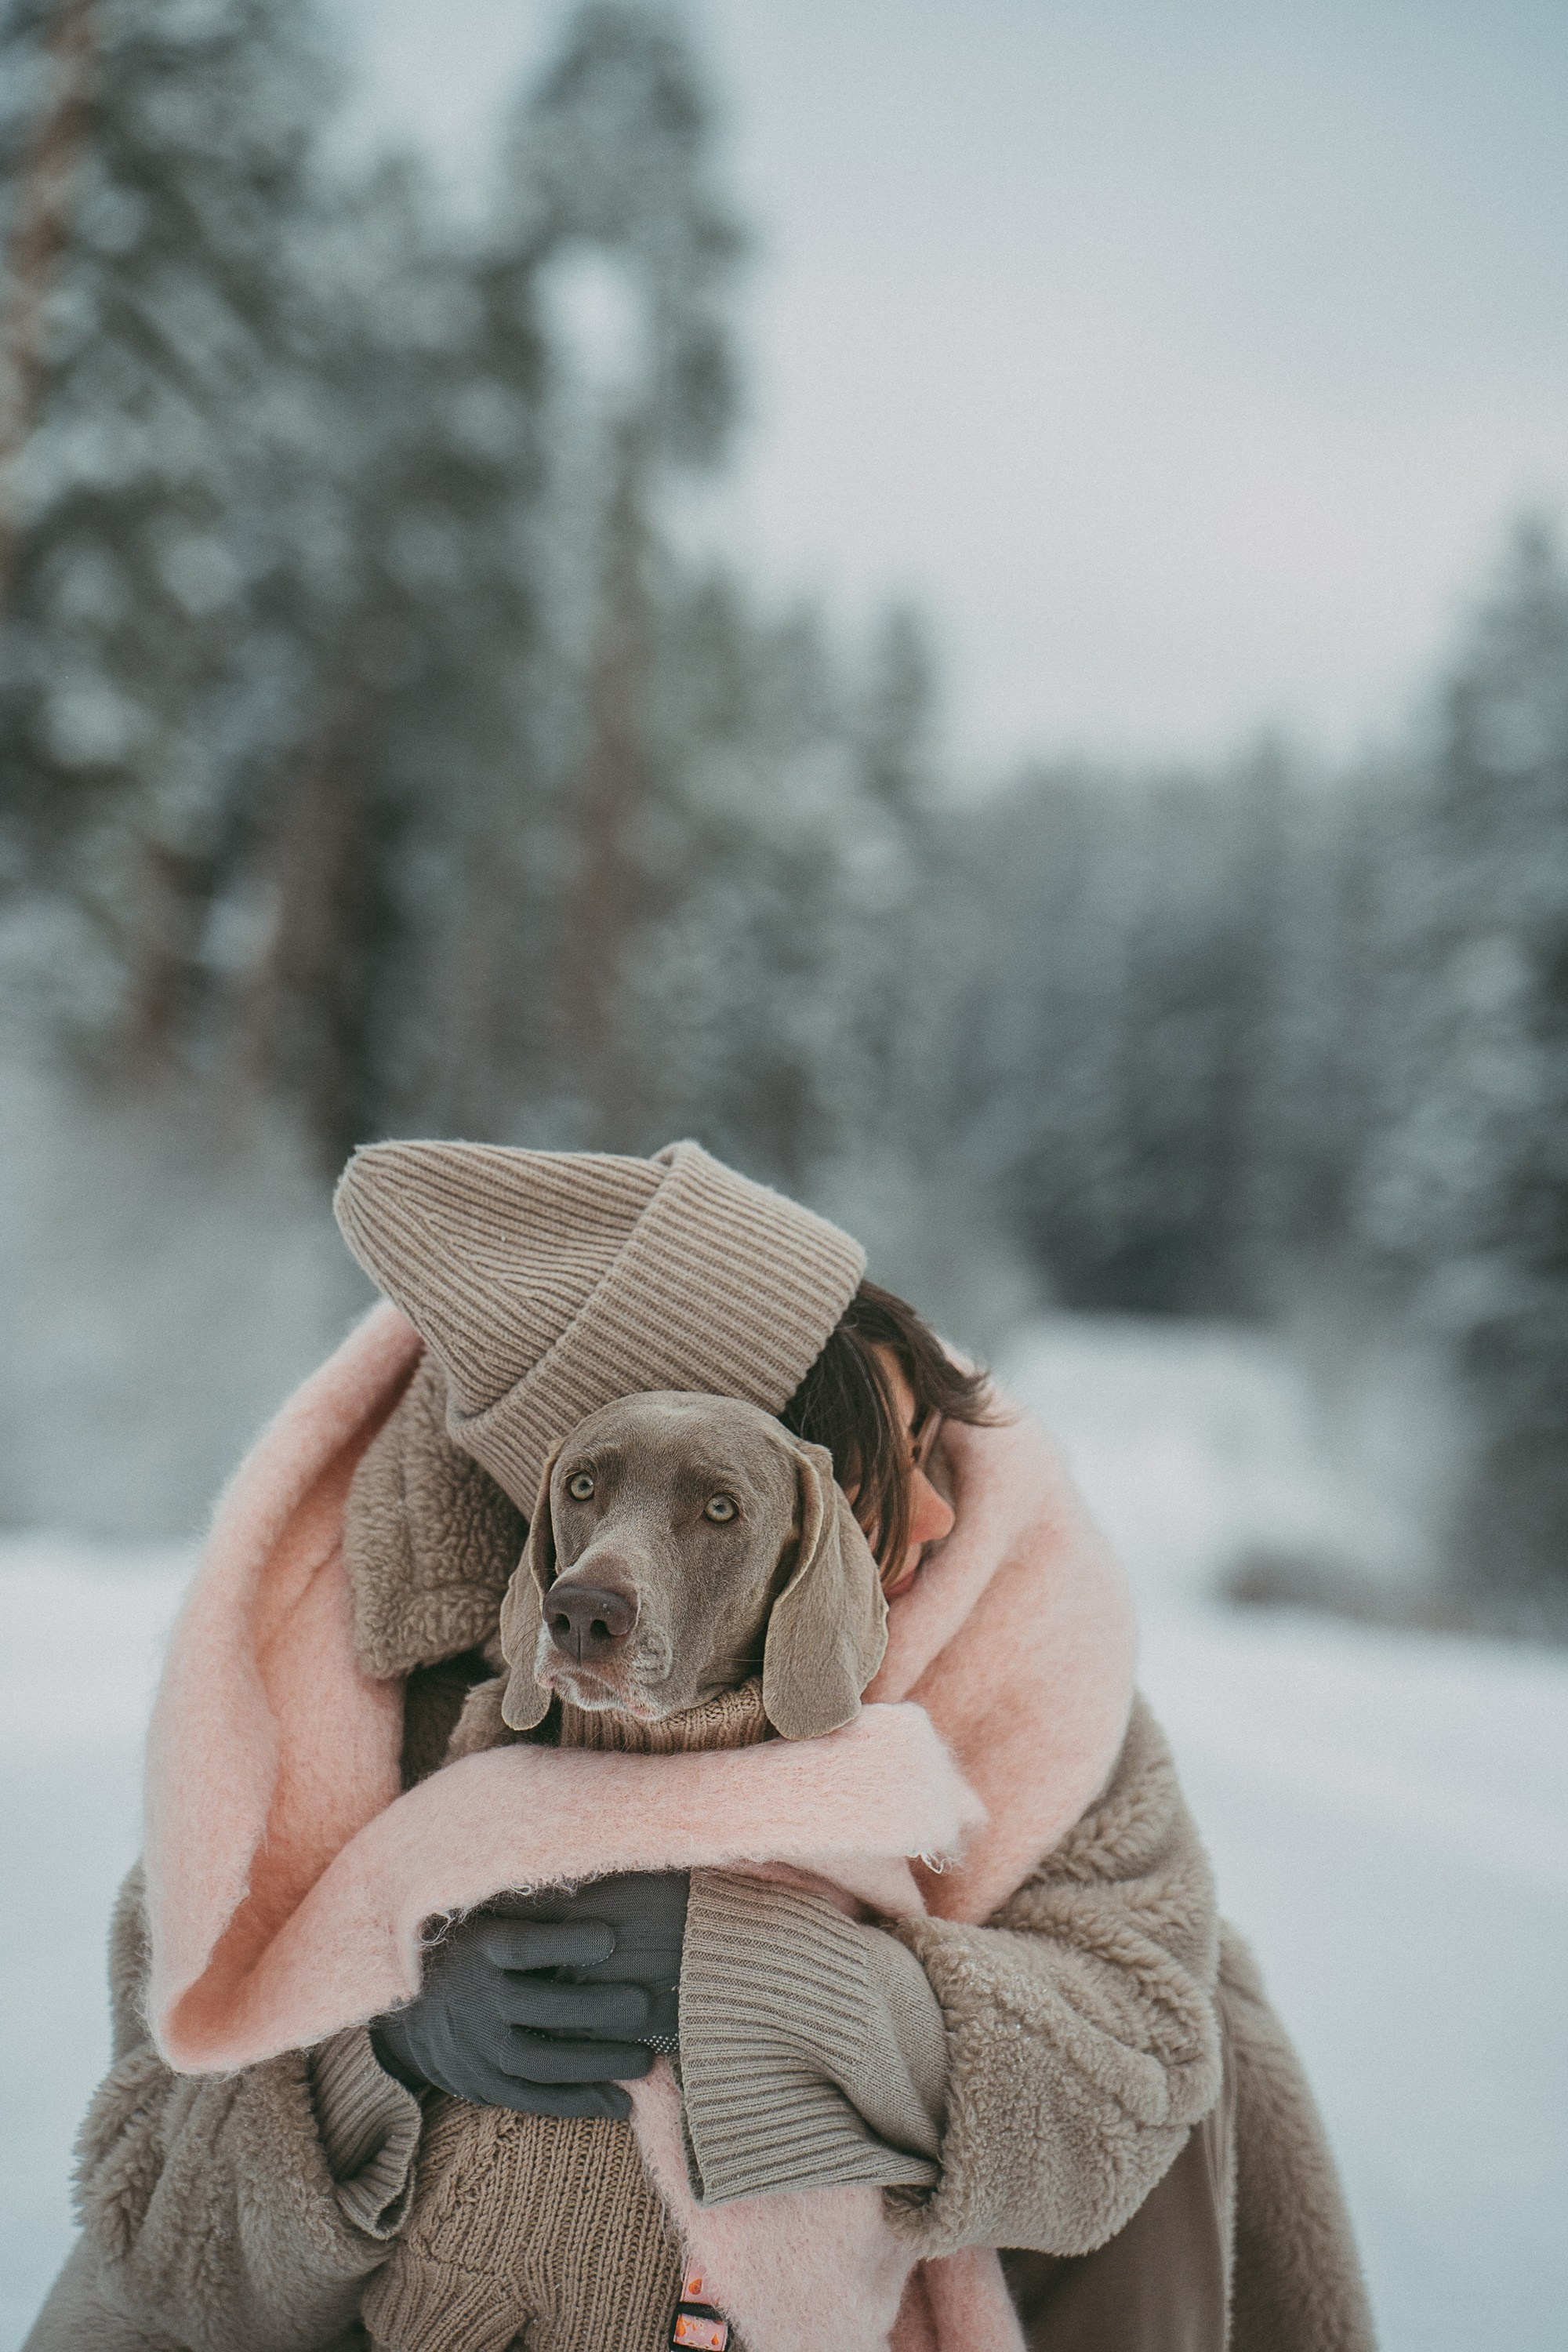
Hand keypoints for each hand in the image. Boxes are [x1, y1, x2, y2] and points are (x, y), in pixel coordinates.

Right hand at [371, 1872, 687, 2118]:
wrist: (409, 2006)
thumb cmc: (473, 1944)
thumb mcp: (490, 1914)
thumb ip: (535, 1906)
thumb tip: (596, 1878)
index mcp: (478, 1947)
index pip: (522, 1946)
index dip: (564, 1943)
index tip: (610, 1936)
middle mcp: (475, 1999)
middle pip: (539, 2007)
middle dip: (595, 2008)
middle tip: (644, 2004)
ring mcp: (477, 2048)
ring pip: (540, 2062)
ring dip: (597, 2064)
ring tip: (646, 2060)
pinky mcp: (483, 2085)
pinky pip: (533, 2100)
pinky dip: (579, 2103)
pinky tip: (623, 2103)